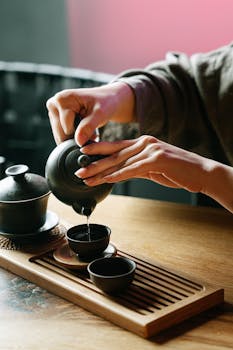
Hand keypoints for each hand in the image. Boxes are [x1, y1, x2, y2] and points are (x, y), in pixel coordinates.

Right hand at [46, 82, 134, 145]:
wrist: (107, 100)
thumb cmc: (105, 104)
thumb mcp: (100, 114)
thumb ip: (88, 127)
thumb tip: (78, 142)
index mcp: (61, 99)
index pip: (66, 128)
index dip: (80, 134)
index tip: (94, 132)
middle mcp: (53, 104)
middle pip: (61, 133)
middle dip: (77, 138)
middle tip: (93, 134)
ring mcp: (53, 111)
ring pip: (61, 136)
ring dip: (76, 138)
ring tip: (90, 132)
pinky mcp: (56, 118)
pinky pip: (62, 135)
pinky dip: (74, 137)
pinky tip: (84, 132)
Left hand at [75, 135, 210, 191]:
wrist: (200, 172)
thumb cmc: (176, 171)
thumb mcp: (152, 167)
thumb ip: (136, 167)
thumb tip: (118, 173)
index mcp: (142, 142)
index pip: (115, 147)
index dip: (97, 151)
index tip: (81, 157)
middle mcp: (144, 143)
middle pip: (114, 154)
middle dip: (94, 163)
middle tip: (78, 170)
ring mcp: (151, 149)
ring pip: (120, 162)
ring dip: (101, 172)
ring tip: (86, 178)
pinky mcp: (158, 159)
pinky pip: (133, 169)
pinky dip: (119, 175)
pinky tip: (106, 179)